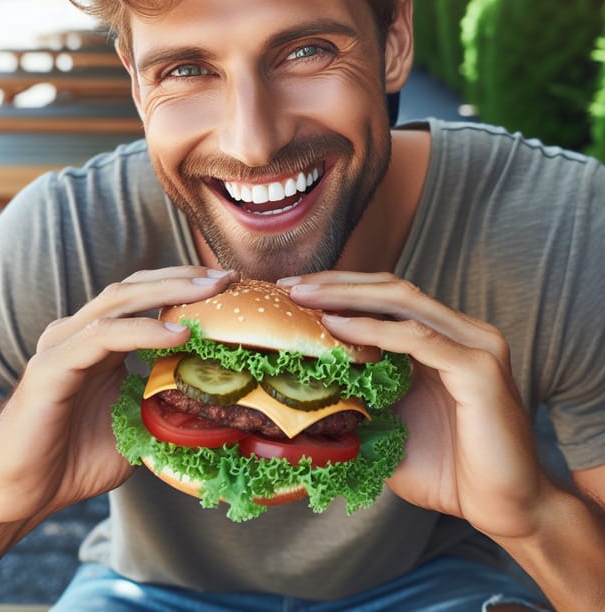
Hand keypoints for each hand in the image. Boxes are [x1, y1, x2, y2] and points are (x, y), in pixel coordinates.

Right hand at [0, 266, 237, 526]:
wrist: (21, 496)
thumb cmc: (74, 460)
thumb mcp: (135, 427)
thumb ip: (164, 405)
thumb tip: (212, 403)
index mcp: (98, 342)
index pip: (144, 297)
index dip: (186, 286)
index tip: (229, 285)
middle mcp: (79, 334)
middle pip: (135, 287)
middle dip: (184, 278)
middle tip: (227, 277)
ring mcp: (62, 346)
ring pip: (119, 301)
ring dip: (168, 291)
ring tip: (211, 291)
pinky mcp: (50, 368)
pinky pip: (101, 337)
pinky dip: (143, 331)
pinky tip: (178, 334)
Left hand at [284, 271, 550, 539]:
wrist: (502, 509)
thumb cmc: (447, 469)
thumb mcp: (390, 424)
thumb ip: (361, 395)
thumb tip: (305, 384)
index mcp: (443, 338)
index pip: (386, 297)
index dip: (339, 288)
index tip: (293, 291)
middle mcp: (461, 332)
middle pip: (391, 288)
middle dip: (336, 283)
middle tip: (289, 286)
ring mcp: (475, 345)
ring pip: (402, 301)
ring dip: (347, 296)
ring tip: (303, 297)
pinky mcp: (479, 369)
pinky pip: (417, 338)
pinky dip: (373, 329)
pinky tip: (336, 327)